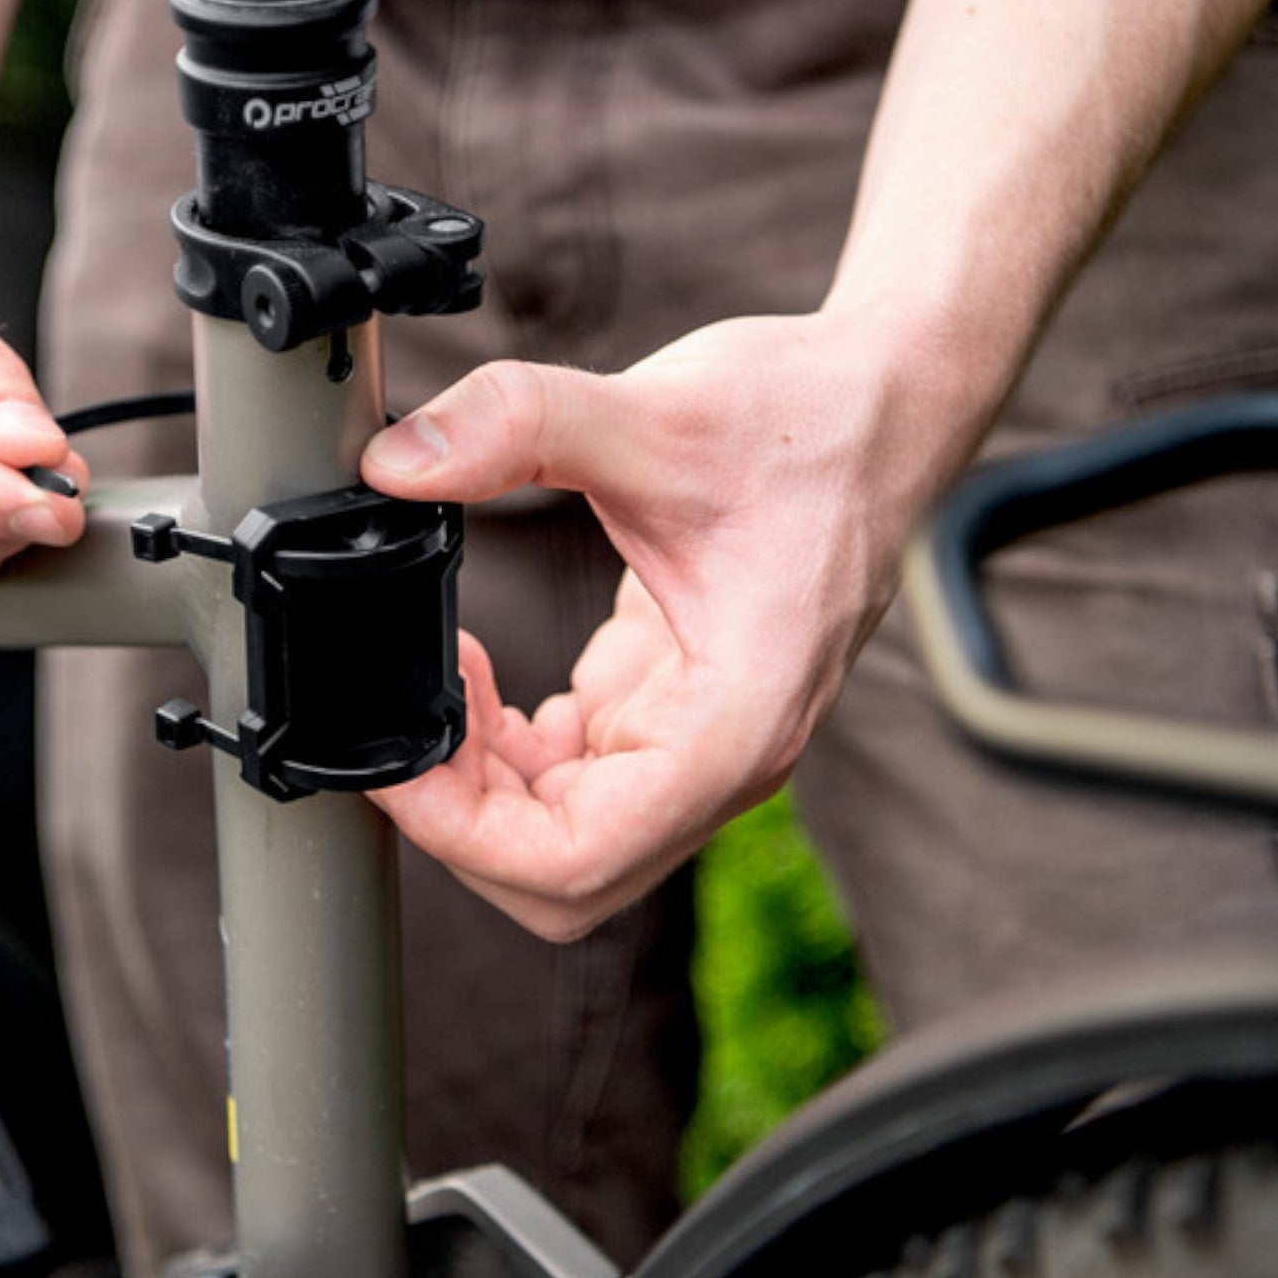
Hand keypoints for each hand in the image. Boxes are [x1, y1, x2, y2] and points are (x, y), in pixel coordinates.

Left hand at [359, 311, 978, 939]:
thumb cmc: (808, 420)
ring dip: (484, 788)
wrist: (883, 400)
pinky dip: (509, 751)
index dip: (461, 835)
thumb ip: (516, 428)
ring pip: (564, 838)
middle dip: (464, 821)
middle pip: (563, 878)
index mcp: (733, 727)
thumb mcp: (652, 415)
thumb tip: (395, 463)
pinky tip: (480, 674)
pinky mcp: (672, 707)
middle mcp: (723, 758)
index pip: (574, 863)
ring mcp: (698, 740)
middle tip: (409, 724)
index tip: (395, 763)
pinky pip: (573, 779)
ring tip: (441, 684)